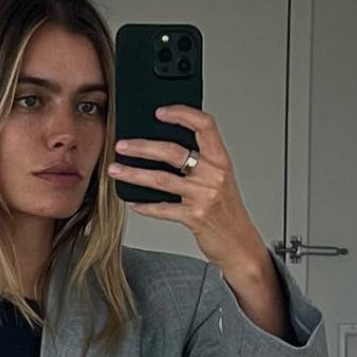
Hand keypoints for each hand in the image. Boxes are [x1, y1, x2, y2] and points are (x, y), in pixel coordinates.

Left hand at [107, 104, 271, 273]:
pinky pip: (162, 208)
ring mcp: (203, 196)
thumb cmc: (228, 211)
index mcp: (221, 160)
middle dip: (142, 146)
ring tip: (115, 170)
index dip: (182, 114)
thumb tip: (166, 146)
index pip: (205, 125)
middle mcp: (213, 175)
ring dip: (134, 173)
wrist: (240, 244)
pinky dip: (144, 206)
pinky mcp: (194, 217)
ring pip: (161, 179)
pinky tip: (132, 202)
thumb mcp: (221, 179)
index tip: (160, 113)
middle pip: (173, 151)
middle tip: (122, 145)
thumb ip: (201, 162)